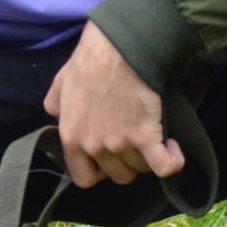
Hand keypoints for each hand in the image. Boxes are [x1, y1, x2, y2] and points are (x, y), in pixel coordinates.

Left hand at [43, 23, 182, 189]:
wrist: (121, 48)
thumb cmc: (92, 60)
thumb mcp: (63, 80)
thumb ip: (56, 101)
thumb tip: (54, 112)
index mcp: (72, 136)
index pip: (83, 177)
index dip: (99, 171)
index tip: (110, 157)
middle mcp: (94, 145)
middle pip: (118, 175)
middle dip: (127, 162)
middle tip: (134, 140)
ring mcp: (120, 144)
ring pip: (141, 168)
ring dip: (149, 155)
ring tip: (152, 132)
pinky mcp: (146, 137)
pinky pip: (164, 166)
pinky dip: (172, 161)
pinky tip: (173, 148)